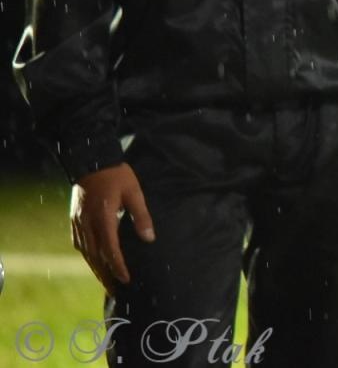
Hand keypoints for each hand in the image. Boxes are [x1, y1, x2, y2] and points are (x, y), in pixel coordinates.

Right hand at [71, 163, 154, 290]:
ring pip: (86, 253)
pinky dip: (87, 256)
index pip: (111, 250)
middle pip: (96, 257)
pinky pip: (80, 244)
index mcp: (103, 218)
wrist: (91, 161)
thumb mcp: (134, 192)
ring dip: (96, 268)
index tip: (126, 280)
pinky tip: (93, 262)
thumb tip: (149, 238)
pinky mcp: (74, 220)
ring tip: (106, 282)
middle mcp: (88, 224)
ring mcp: (78, 223)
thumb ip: (141, 216)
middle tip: (116, 290)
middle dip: (106, 275)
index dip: (118, 267)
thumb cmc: (117, 176)